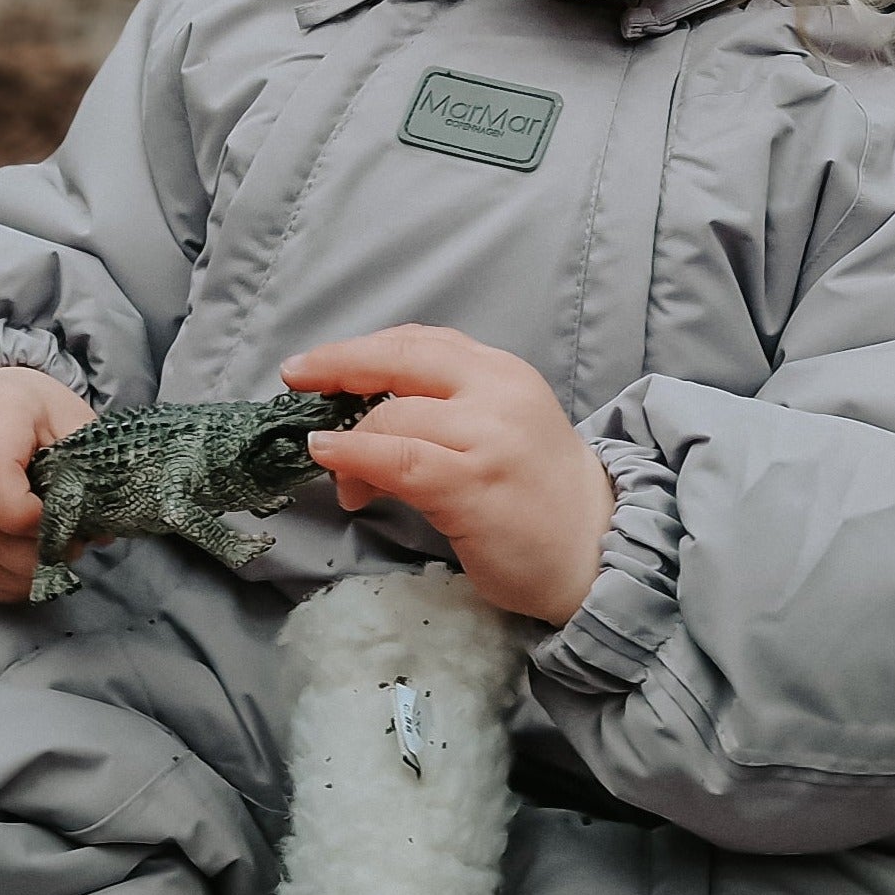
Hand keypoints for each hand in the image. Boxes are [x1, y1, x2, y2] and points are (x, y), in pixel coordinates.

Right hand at [0, 365, 95, 603]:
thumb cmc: (24, 409)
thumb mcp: (65, 414)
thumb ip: (86, 465)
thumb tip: (100, 528)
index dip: (34, 515)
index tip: (68, 515)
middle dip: (40, 552)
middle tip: (75, 544)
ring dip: (23, 574)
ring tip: (55, 554)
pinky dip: (1, 582)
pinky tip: (29, 568)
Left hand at [281, 326, 613, 625]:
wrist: (598, 553)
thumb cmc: (539, 495)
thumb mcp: (500, 426)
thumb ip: (444, 406)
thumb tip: (360, 414)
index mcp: (502, 372)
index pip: (421, 342)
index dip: (362, 347)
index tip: (317, 361)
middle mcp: (497, 392)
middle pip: (400, 359)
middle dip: (339, 365)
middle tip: (296, 377)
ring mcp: (486, 438)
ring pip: (391, 416)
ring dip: (347, 440)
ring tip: (333, 467)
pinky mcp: (473, 485)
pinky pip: (396, 460)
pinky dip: (353, 457)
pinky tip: (332, 462)